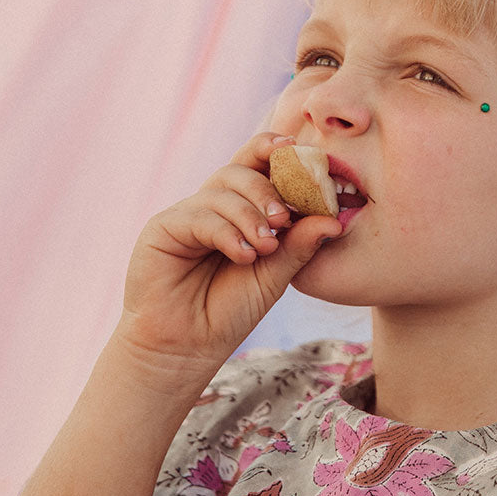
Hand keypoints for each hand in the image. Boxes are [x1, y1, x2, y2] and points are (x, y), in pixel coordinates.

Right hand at [118, 133, 341, 372]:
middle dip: (267, 188)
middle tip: (284, 219)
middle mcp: (212, 206)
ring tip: (265, 247)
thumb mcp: (274, 276)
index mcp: (239, 210)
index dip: (275, 152)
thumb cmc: (229, 311)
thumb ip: (299, 246)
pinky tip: (243, 256)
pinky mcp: (162, 228)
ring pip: (221, 190)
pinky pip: (199, 216)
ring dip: (250, 215)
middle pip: (239, 169)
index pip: (257, 167)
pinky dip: (227, 233)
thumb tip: (334, 221)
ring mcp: (186, 215)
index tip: (299, 149)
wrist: (188, 346)